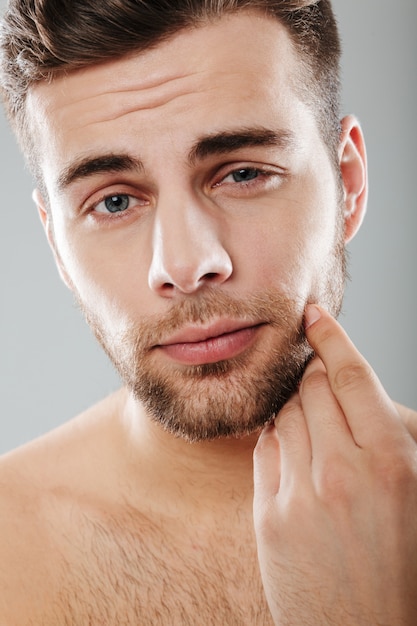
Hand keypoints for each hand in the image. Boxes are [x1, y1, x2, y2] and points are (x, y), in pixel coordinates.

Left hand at [253, 305, 416, 625]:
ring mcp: (301, 493)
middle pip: (312, 385)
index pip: (350, 374)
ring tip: (313, 428)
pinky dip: (277, 437)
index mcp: (391, 460)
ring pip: (284, 412)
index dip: (330, 337)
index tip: (313, 315)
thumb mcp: (415, 487)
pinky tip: (295, 452)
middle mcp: (343, 471)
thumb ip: (392, 431)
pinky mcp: (270, 514)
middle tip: (319, 380)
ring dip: (295, 407)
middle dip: (314, 374)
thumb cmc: (401, 560)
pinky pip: (266, 447)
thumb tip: (360, 386)